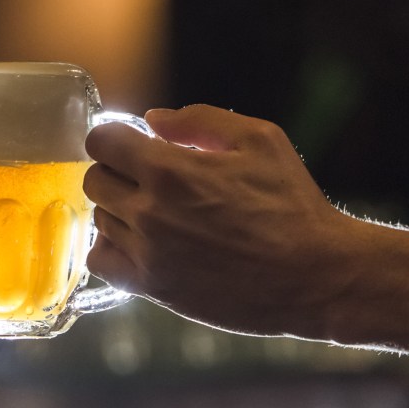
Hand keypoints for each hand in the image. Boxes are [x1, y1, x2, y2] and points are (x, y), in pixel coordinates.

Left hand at [83, 104, 353, 336]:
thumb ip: (199, 121)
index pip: (102, 141)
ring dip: (120, 210)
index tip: (134, 145)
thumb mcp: (260, 140)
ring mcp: (147, 253)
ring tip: (156, 213)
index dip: (116, 137)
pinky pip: (101, 261)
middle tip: (148, 179)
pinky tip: (140, 243)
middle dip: (117, 171)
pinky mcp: (153, 287)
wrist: (314, 276)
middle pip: (94, 179)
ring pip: (99, 219)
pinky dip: (112, 248)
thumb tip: (153, 120)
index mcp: (170, 170)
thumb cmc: (292, 206)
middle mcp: (149, 211)